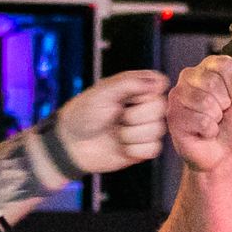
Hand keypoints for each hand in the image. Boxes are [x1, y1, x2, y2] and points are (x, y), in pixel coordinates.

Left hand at [49, 70, 170, 174]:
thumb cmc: (83, 113)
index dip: (149, 91)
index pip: (159, 83)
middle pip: (161, 108)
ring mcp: (144, 128)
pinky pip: (153, 149)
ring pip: (158, 130)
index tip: (130, 97)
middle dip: (136, 116)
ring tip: (116, 133)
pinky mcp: (143, 148)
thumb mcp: (103, 92)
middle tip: (119, 117)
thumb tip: (158, 82)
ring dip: (132, 134)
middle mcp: (143, 106)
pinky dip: (135, 149)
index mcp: (136, 87)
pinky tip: (122, 146)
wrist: (71, 144)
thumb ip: (130, 83)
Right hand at [165, 55, 231, 173]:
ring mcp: (178, 95)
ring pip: (205, 102)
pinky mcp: (173, 116)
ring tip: (212, 122)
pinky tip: (204, 132)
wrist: (223, 153)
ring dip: (216, 119)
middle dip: (225, 104)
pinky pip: (201, 121)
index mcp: (209, 66)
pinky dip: (210, 131)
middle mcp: (190, 76)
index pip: (225, 65)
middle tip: (221, 113)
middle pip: (212, 82)